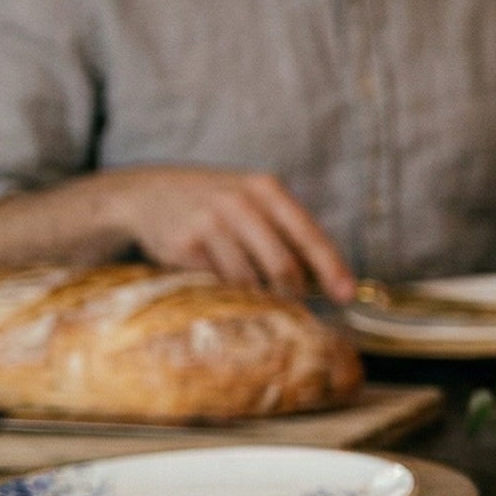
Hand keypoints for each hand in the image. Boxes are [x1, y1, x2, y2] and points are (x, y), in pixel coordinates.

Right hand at [97, 167, 355, 301]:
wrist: (148, 194)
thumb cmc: (217, 204)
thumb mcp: (253, 200)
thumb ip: (287, 231)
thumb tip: (327, 280)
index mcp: (267, 189)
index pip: (309, 235)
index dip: (331, 269)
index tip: (347, 296)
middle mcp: (240, 201)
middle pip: (282, 264)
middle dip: (294, 293)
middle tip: (296, 306)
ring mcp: (209, 221)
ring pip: (249, 280)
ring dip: (258, 297)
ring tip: (256, 295)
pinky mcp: (184, 244)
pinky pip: (217, 283)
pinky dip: (226, 292)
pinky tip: (220, 284)